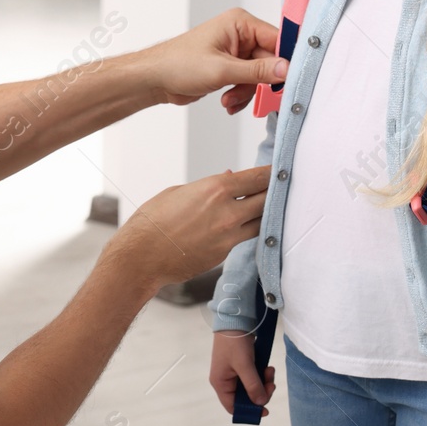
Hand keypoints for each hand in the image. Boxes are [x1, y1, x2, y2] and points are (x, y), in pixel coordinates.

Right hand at [101, 165, 269, 294]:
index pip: (257, 178)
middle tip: (285, 186)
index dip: (272, 173)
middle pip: (267, 200)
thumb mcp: (178, 192)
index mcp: (214, 189)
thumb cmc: (153, 221)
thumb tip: (230, 178)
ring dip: (269, 213)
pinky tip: (255, 223)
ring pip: (263, 221)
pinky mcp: (225, 253)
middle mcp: (227, 212)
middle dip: (277, 192)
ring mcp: (228, 235)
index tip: (281, 169)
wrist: (141, 256)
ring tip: (277, 206)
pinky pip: (247, 237)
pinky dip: (253, 228)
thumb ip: (209, 185)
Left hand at [142, 9, 287, 112]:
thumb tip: (285, 69)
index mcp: (240, 23)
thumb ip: (257, 71)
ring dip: (247, 92)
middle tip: (249, 94)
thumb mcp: (222, 70)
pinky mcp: (230, 67)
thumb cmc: (178, 64)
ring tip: (229, 99)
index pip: (276, 39)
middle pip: (269, 61)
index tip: (289, 80)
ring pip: (259, 76)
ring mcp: (235, 52)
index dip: (284, 61)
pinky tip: (227, 101)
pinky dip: (240, 95)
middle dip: (258, 83)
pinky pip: (248, 83)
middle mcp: (240, 35)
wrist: (155, 79)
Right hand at [209, 328, 274, 416]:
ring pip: (252, 387)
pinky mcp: (243, 366)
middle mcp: (226, 381)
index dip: (248, 411)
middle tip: (271, 384)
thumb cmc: (234, 343)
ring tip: (270, 371)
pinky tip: (268, 367)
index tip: (264, 410)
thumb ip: (253, 386)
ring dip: (263, 382)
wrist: (235, 320)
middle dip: (260, 392)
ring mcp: (234, 373)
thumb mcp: (245, 365)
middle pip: (245, 398)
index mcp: (221, 383)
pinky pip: (254, 377)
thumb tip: (261, 403)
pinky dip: (262, 375)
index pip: (233, 407)